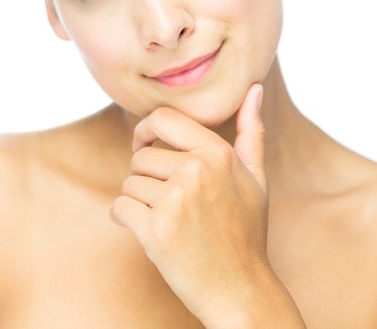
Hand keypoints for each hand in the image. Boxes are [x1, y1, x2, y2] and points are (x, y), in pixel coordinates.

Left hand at [111, 84, 271, 324]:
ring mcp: (175, 200)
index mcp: (217, 153)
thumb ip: (252, 130)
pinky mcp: (155, 230)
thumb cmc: (247, 231)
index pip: (163, 118)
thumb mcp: (257, 177)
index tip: (144, 145)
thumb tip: (255, 87)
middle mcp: (196, 170)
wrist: (241, 289)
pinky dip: (125, 219)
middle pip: (142, 155)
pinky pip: (119, 207)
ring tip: (165, 219)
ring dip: (138, 200)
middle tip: (166, 199)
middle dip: (146, 176)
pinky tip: (147, 231)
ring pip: (129, 182)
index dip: (146, 129)